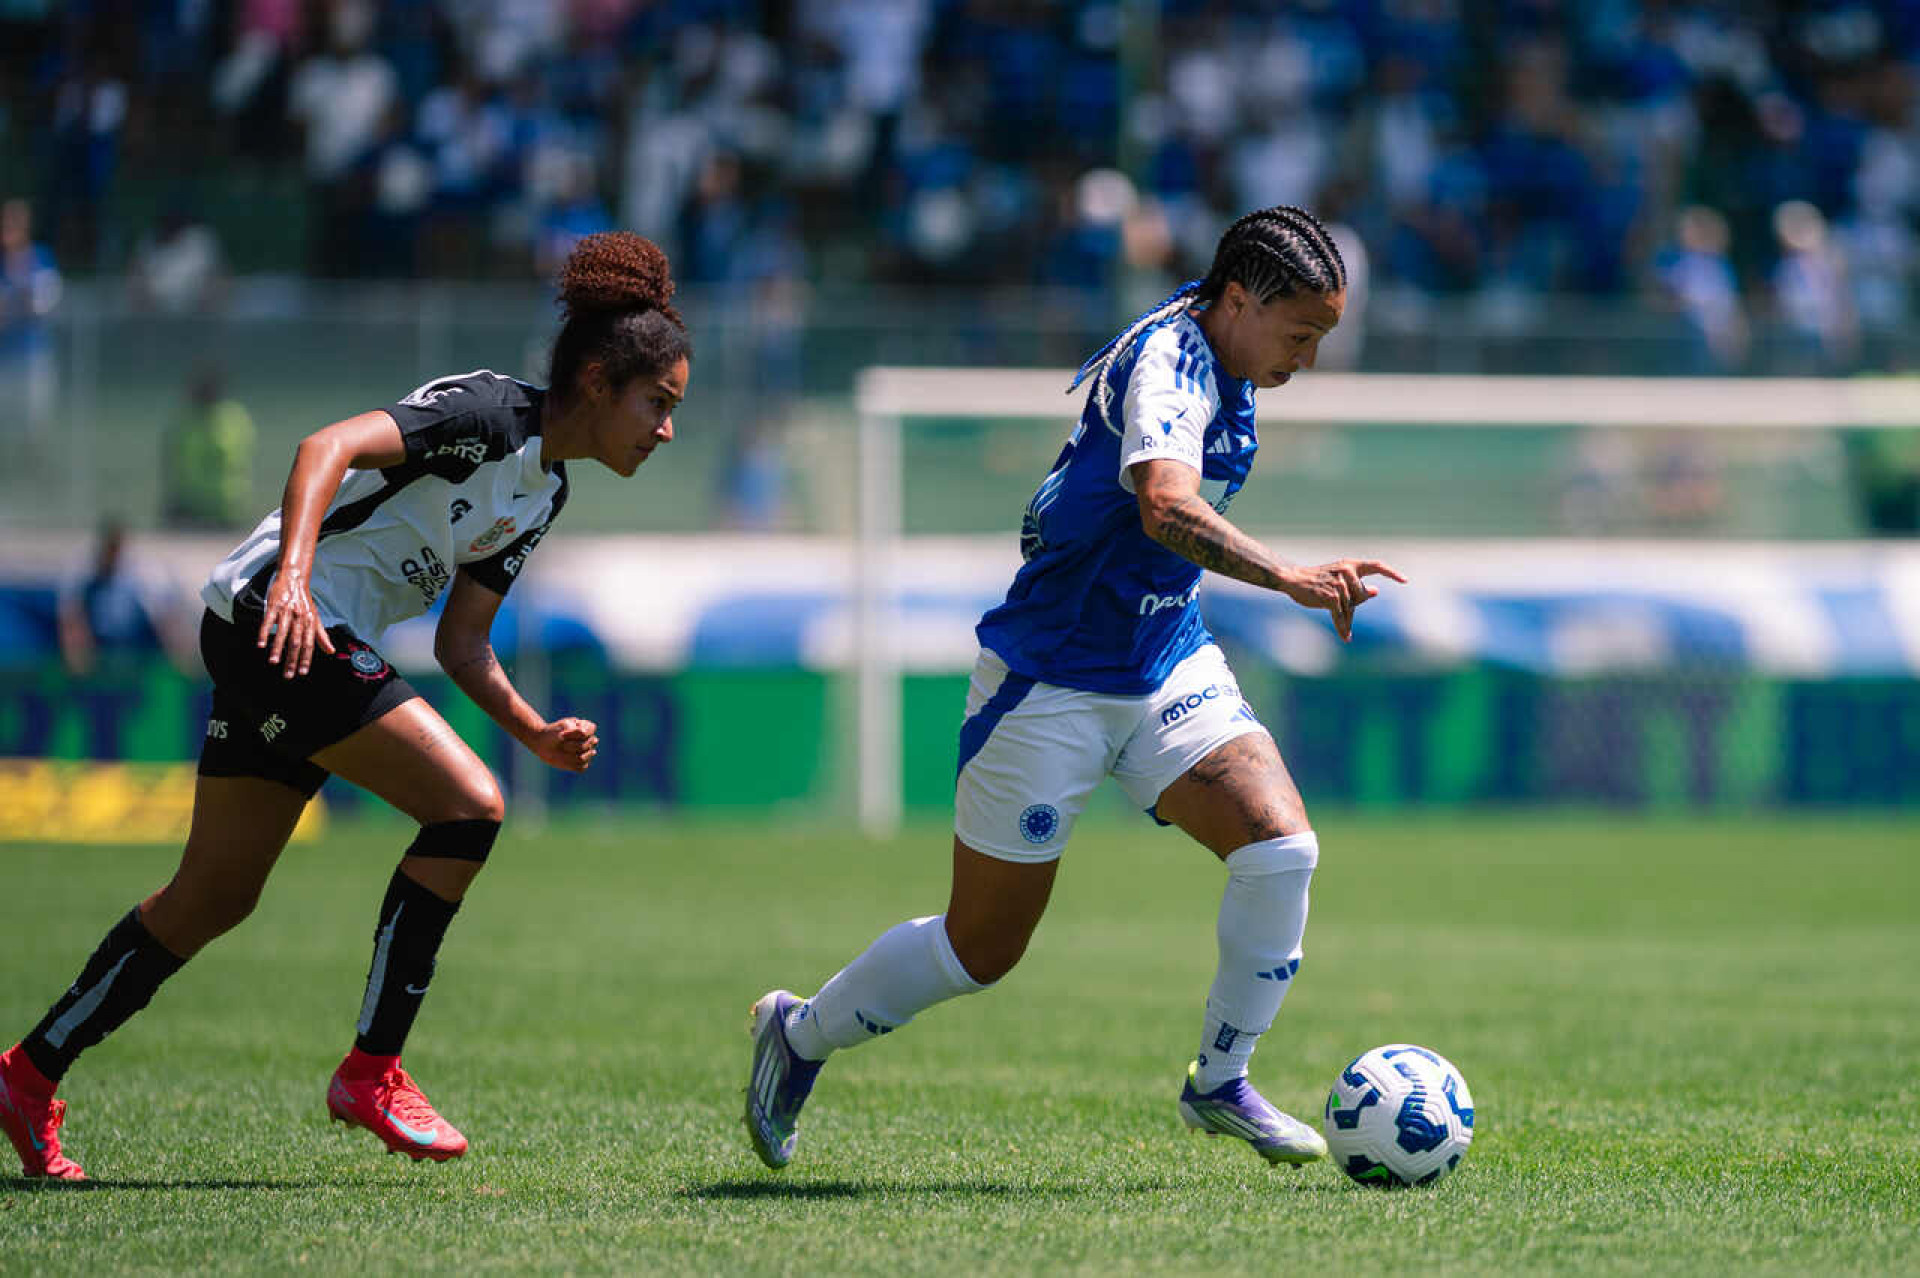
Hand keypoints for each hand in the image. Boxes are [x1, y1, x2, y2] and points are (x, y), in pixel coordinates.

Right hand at [256, 568, 334, 677]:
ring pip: (282, 633)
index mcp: (311, 622)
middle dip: (292, 659)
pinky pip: (269, 621)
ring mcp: (287, 611)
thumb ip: (321, 635)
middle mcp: (300, 618)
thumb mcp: (315, 617)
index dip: (306, 659)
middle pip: (296, 642)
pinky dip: (264, 633)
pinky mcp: (274, 605)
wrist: (294, 579)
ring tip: (274, 662)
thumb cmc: (304, 601)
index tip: (302, 672)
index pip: (309, 644)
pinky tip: (261, 644)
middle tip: (287, 675)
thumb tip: (331, 651)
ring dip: (278, 648)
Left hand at [529, 716, 598, 771]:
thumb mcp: (563, 726)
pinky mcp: (579, 764)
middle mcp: (589, 741)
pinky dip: (573, 765)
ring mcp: (585, 753)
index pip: (590, 732)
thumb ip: (578, 731)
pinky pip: (582, 768)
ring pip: (585, 757)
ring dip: (571, 755)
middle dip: (572, 745)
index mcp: (587, 729)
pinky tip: (565, 760)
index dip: (576, 734)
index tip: (563, 734)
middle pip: (588, 745)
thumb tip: (593, 739)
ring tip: (563, 750)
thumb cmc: (553, 732)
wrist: (542, 742)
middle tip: (562, 743)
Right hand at [1280, 559, 1407, 641]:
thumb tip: (1376, 592)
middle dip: (1355, 606)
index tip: (1405, 581)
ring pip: (1351, 607)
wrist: (1294, 579)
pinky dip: (1343, 627)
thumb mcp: (1339, 579)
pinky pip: (1341, 616)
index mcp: (1351, 564)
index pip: (1377, 566)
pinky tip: (1346, 638)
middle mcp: (1347, 571)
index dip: (1392, 573)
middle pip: (1362, 595)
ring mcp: (1339, 584)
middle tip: (1346, 615)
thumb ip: (1357, 586)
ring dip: (1347, 619)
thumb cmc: (1318, 580)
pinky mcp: (1330, 597)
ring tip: (1344, 627)